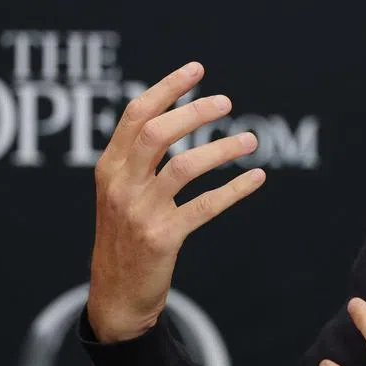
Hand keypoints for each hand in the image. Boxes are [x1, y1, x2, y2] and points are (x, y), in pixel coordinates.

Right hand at [86, 62, 265, 342]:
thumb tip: (174, 114)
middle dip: (194, 112)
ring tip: (251, 141)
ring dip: (222, 149)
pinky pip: (205, 206)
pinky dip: (235, 189)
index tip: (197, 69)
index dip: (167, 88)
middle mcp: (120, 185)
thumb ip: (138, 157)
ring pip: (184, 166)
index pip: (135, 115)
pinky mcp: (162, 238)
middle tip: (227, 102)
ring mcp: (139, 212)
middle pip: (157, 133)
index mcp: (109, 168)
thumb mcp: (119, 192)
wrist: (115, 296)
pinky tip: (257, 178)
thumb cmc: (125, 236)